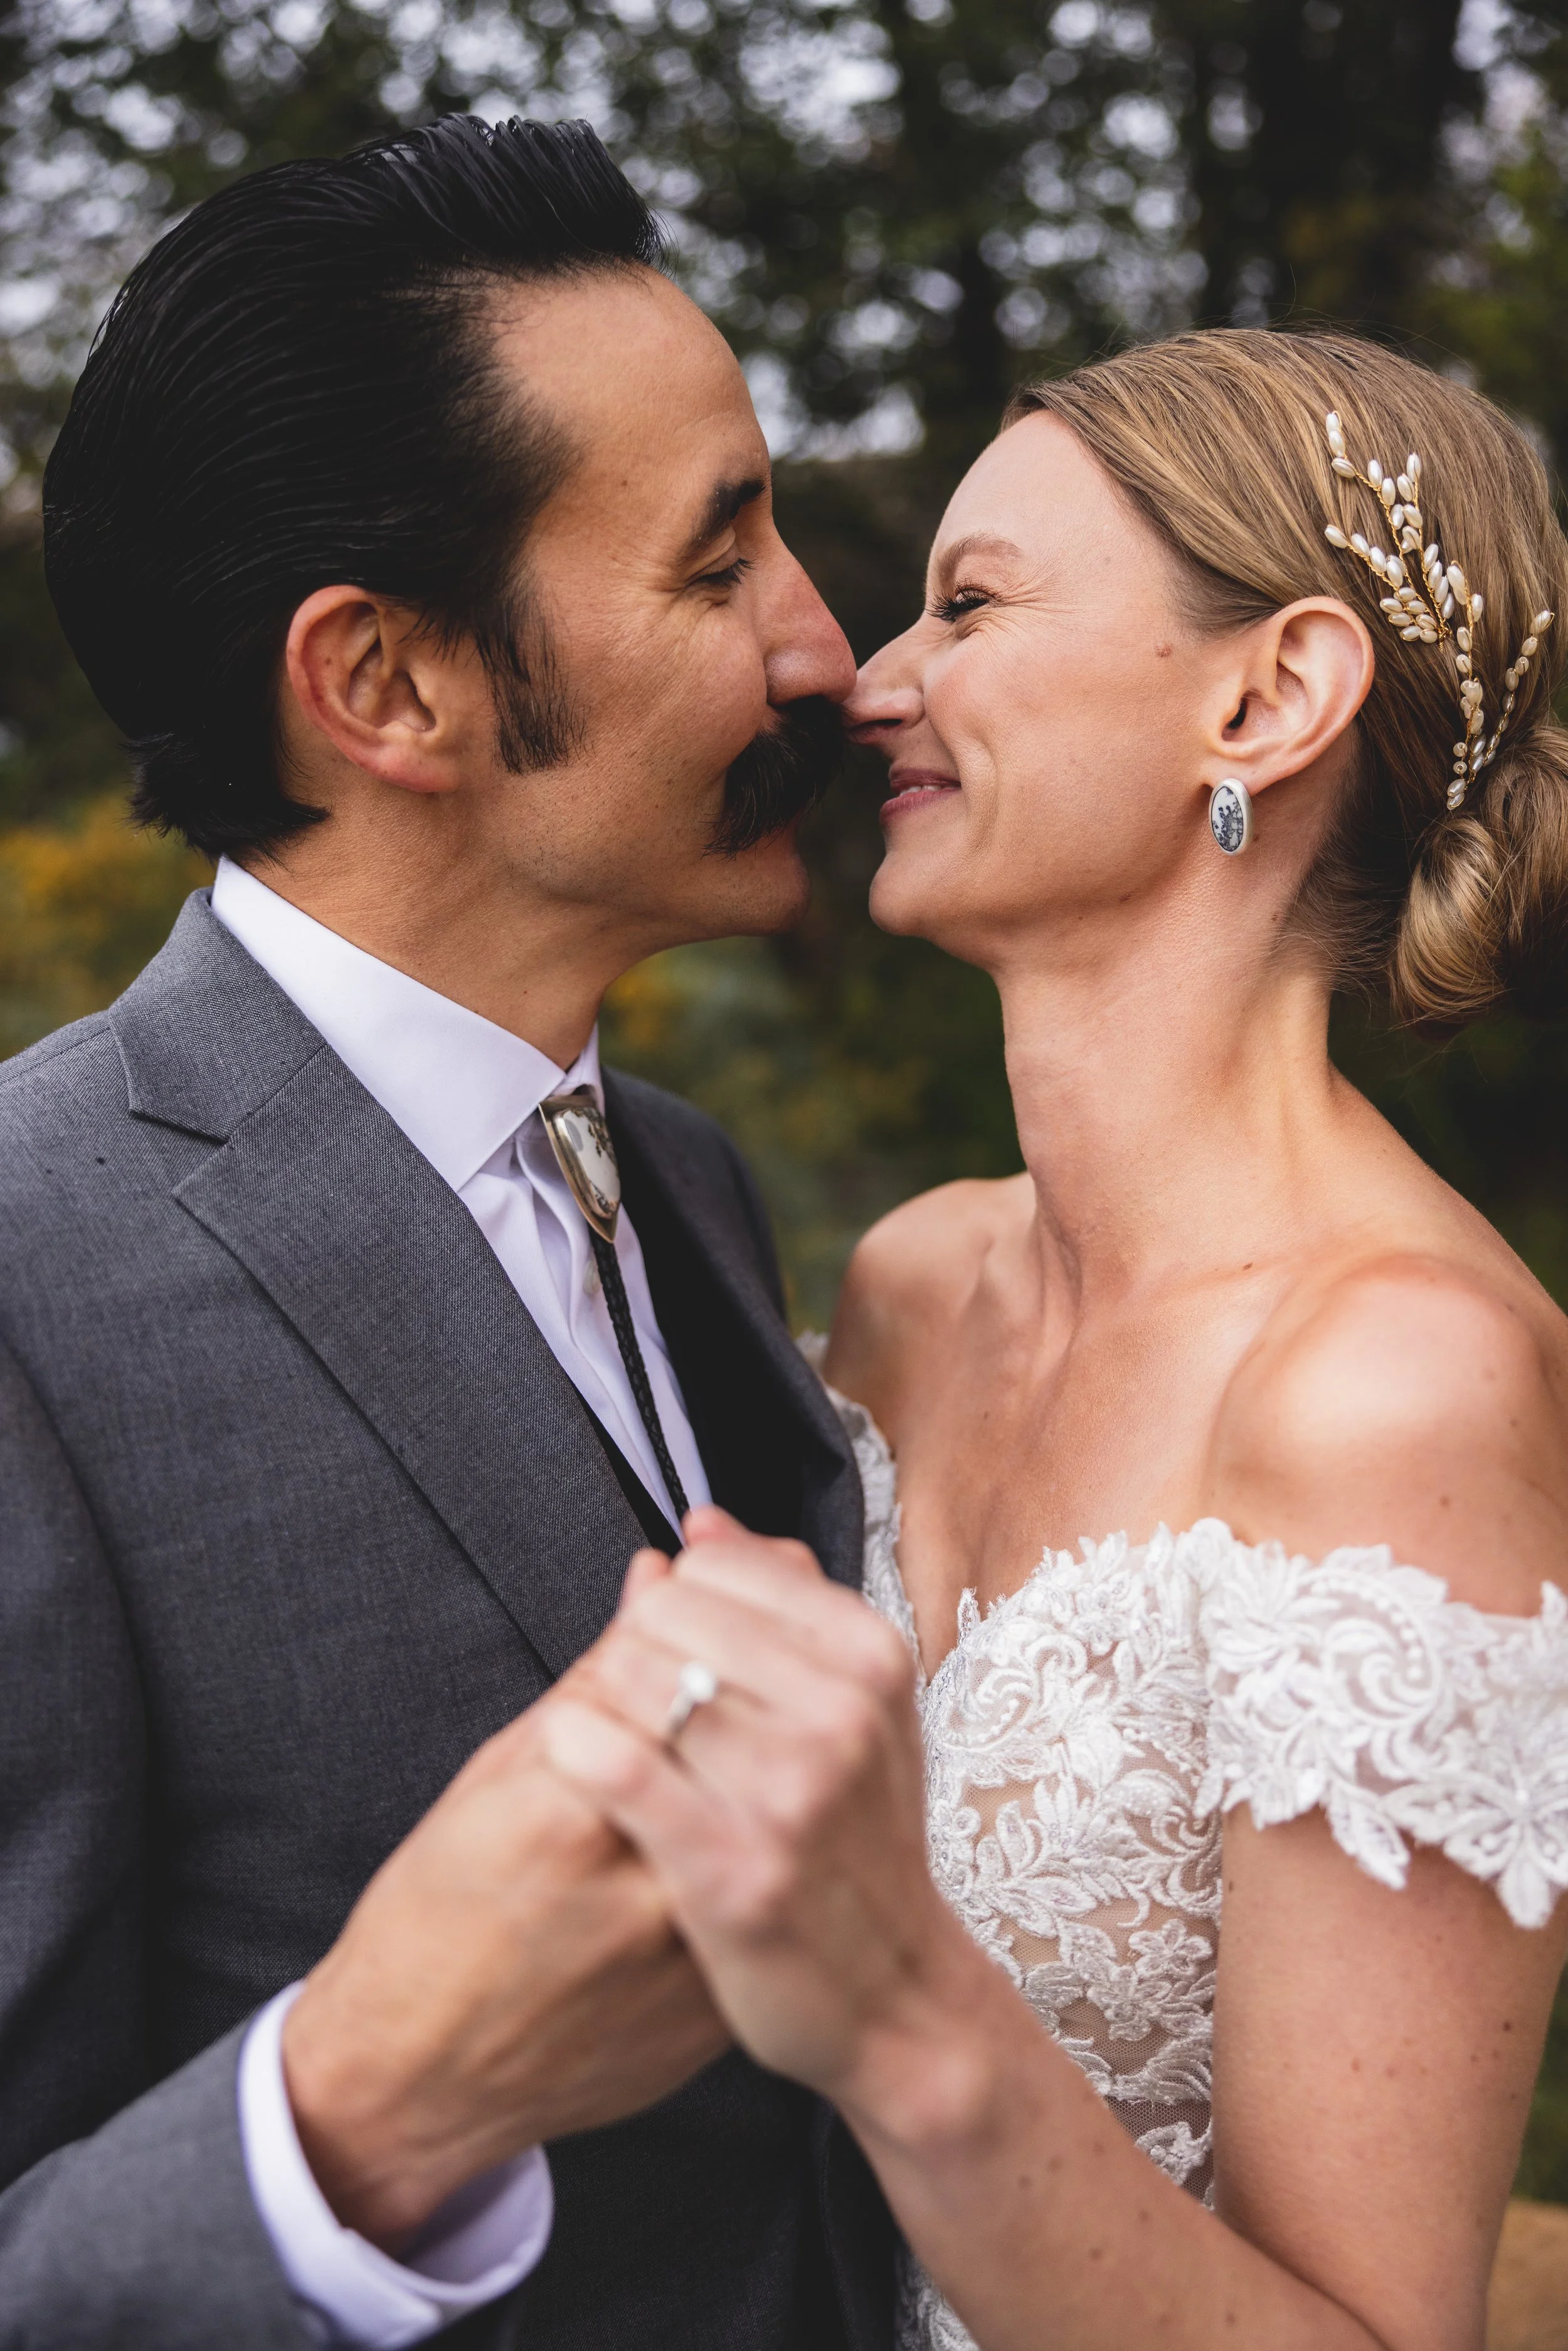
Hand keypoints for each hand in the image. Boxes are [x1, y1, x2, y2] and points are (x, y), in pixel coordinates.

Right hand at [282, 1652, 729, 2250]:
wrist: (424, 2078)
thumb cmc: (436, 1920)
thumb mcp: (493, 1777)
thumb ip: (597, 1676)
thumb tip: (662, 1577)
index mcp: (571, 1814)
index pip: (671, 1670)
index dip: (688, 1619)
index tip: (682, 1597)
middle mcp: (645, 1883)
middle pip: (735, 1729)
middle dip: (733, 1667)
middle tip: (714, 1643)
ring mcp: (692, 1949)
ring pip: (764, 1802)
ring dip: (758, 1741)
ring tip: (721, 1722)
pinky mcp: (719, 1996)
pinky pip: (759, 1880)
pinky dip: (754, 1828)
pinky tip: (733, 1803)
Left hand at [541, 1510, 974, 2110]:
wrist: (894, 1996)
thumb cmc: (856, 1841)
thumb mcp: (853, 1708)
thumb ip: (779, 1604)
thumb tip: (701, 1522)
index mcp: (869, 1657)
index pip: (716, 1563)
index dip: (676, 1601)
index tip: (681, 1652)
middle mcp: (839, 1714)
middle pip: (667, 1611)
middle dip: (635, 1648)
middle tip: (641, 1707)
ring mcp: (790, 1793)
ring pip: (633, 1677)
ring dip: (602, 1702)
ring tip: (616, 1744)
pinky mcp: (729, 1869)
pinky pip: (615, 1765)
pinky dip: (576, 1749)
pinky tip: (573, 1761)